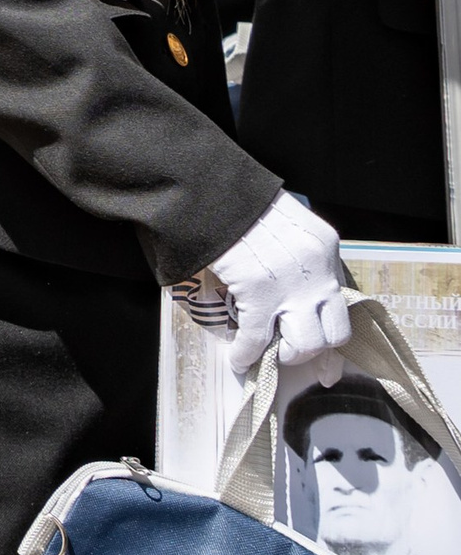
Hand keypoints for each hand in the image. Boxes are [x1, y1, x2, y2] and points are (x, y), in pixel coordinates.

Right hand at [203, 194, 351, 376]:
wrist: (212, 190)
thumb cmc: (240, 204)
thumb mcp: (285, 224)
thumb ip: (297, 255)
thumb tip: (291, 292)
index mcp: (325, 248)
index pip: (342, 304)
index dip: (333, 339)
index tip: (328, 364)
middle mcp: (318, 269)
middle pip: (334, 332)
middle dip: (313, 351)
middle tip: (292, 354)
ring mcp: (291, 283)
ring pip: (306, 343)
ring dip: (286, 355)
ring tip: (267, 354)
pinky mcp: (259, 290)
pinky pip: (258, 339)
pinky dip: (247, 354)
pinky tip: (238, 358)